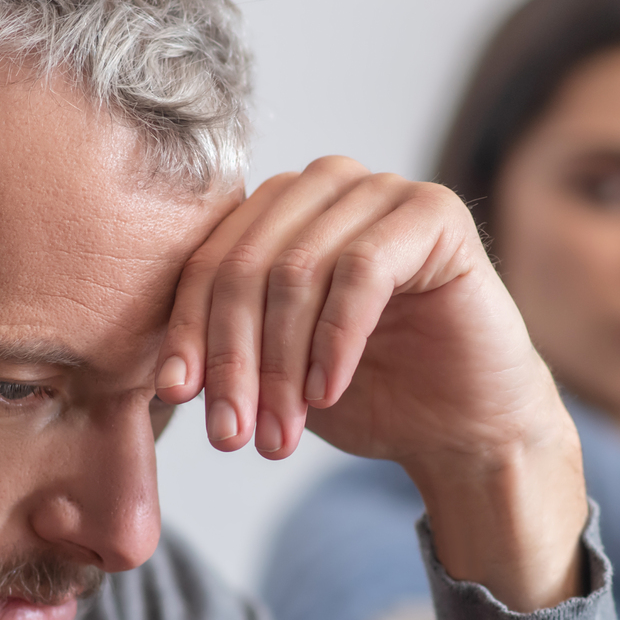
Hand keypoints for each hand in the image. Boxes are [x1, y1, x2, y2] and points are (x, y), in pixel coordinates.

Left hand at [155, 157, 588, 609]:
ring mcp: (384, 190)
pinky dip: (335, 340)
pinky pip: (362, 270)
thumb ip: (221, 347)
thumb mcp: (272, 372)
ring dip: (280, 363)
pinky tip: (330, 392)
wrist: (465, 429)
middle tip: (230, 433)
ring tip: (278, 434)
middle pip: (247, 262)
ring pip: (297, 269)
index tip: (176, 397)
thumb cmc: (368, 396)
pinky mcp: (436, 214)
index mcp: (280, 210)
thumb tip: (154, 368)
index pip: (210, 258)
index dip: (188, 329)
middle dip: (231, 357)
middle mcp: (328, 185)